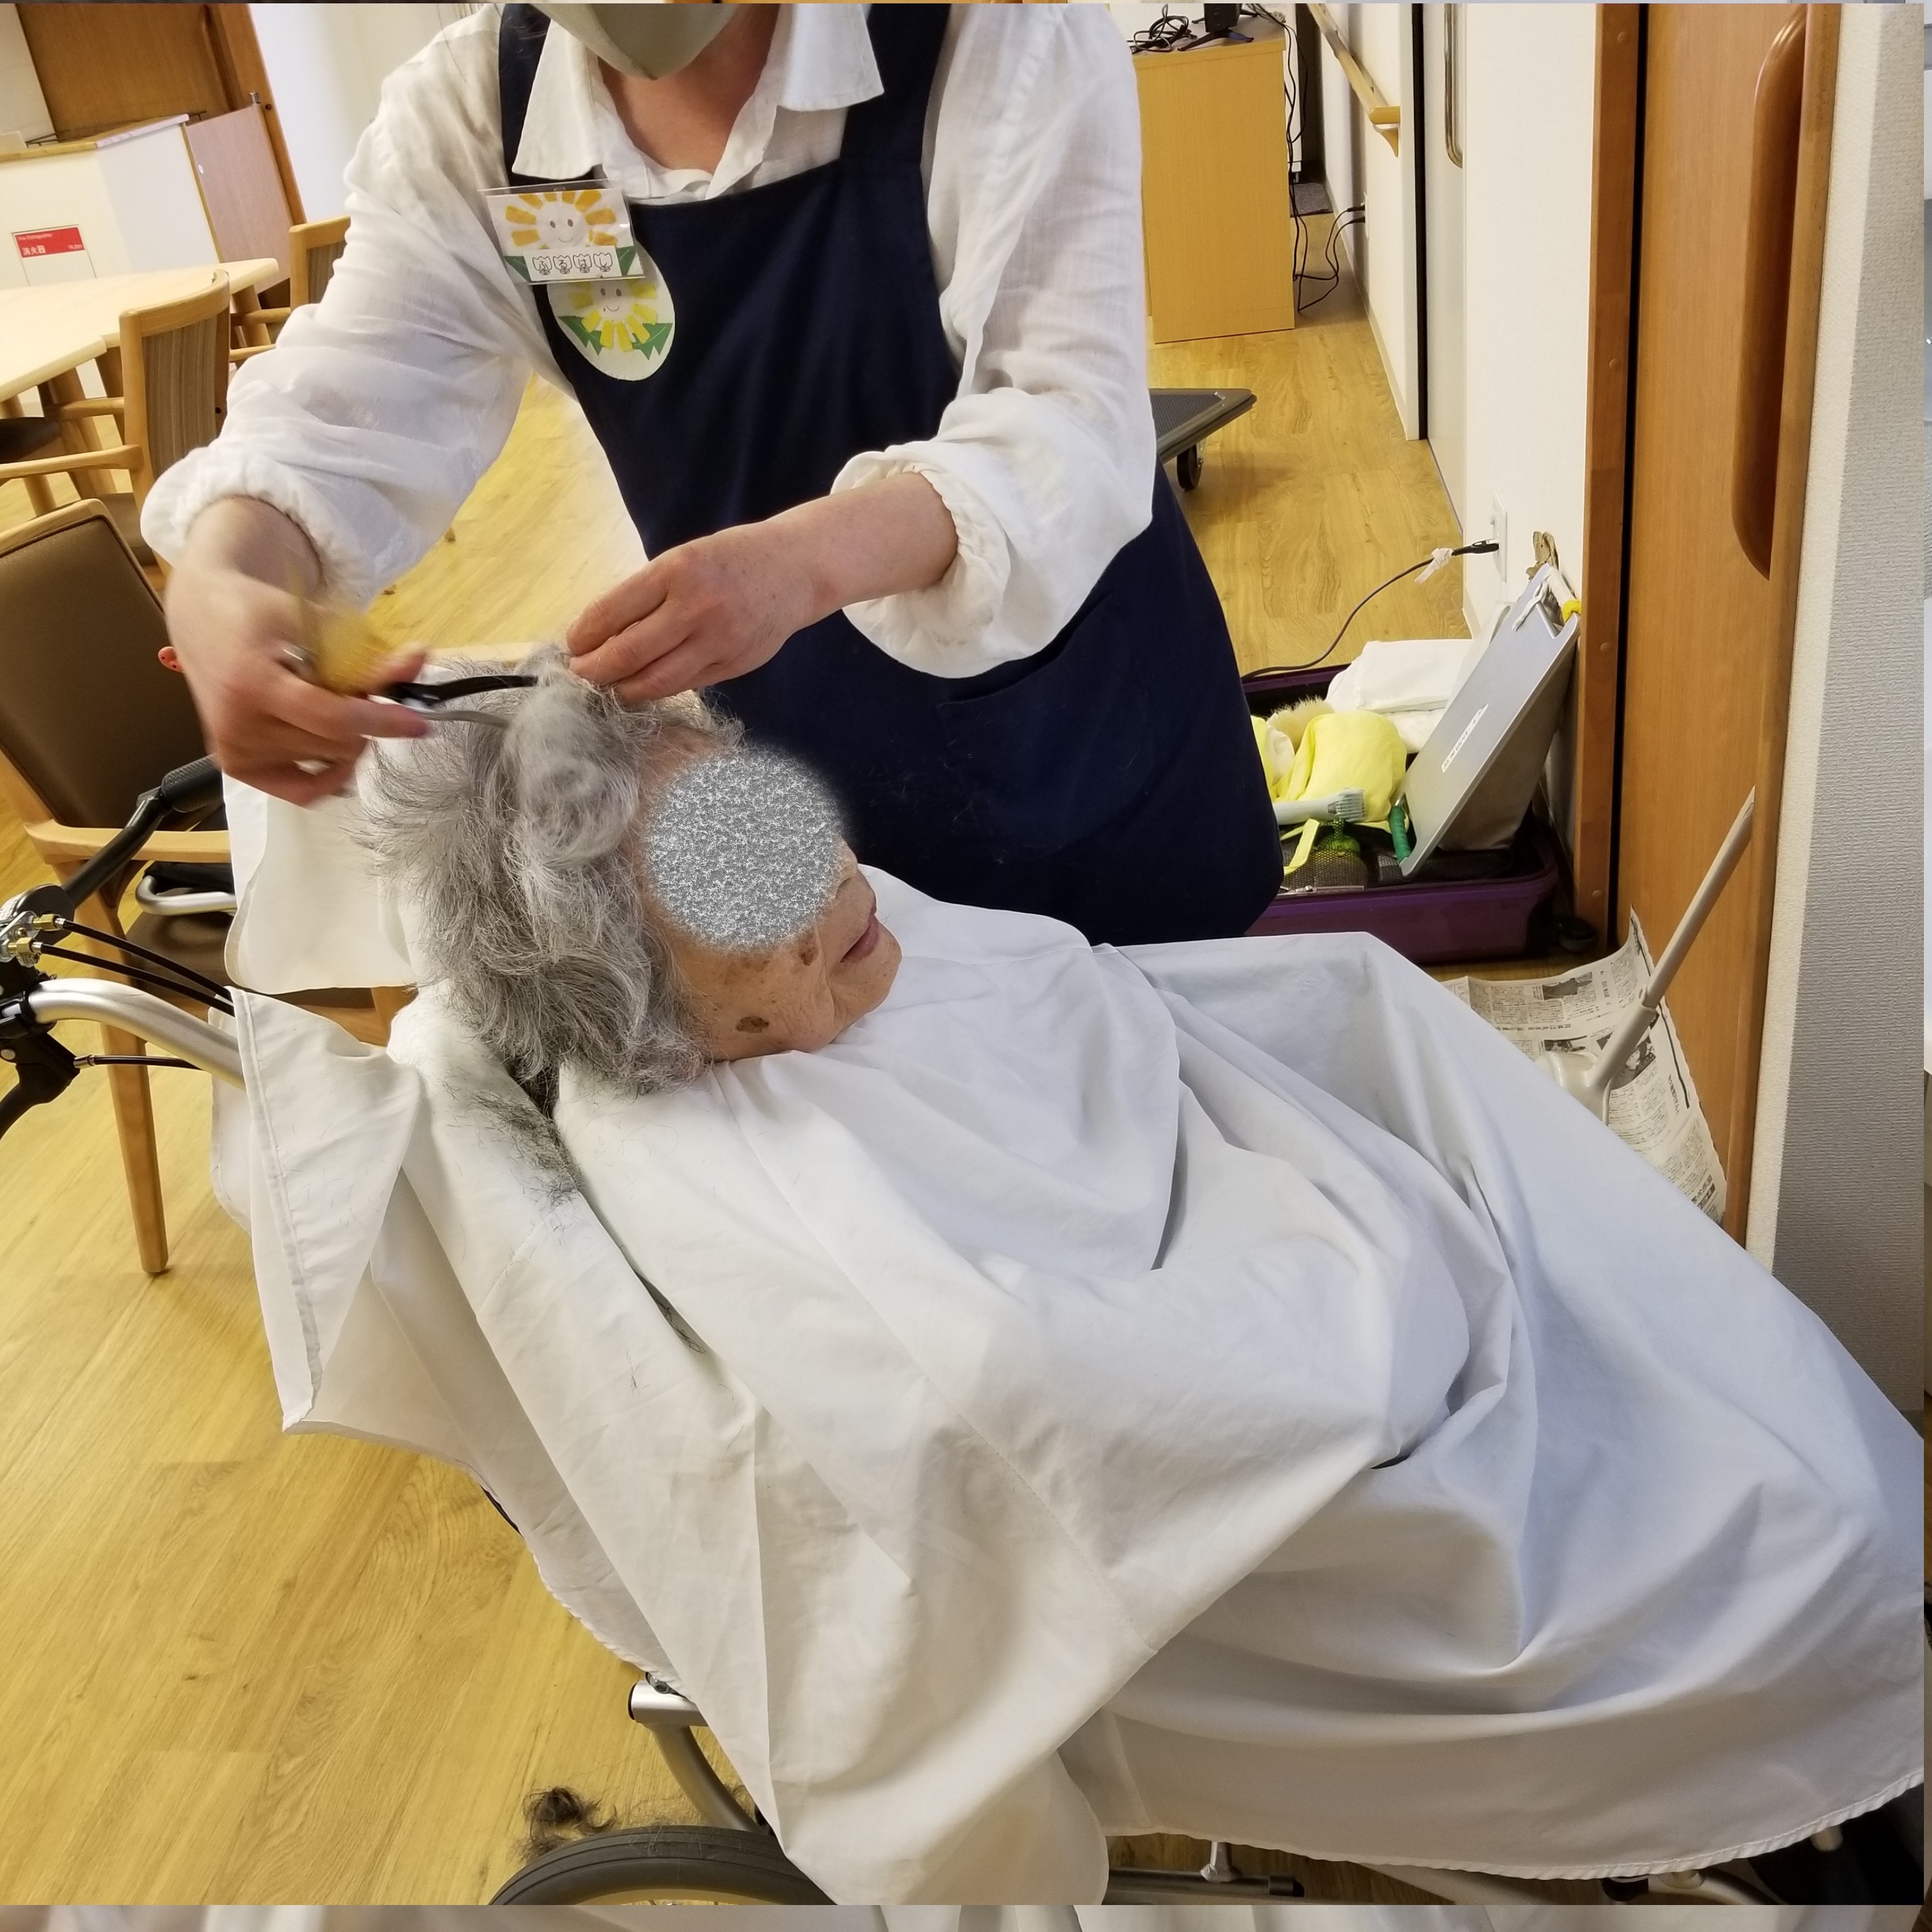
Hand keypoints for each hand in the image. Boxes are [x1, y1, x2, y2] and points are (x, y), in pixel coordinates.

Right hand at [164, 499, 429, 804]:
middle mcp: (238, 726)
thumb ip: (366, 653)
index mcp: (253, 684)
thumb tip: (420, 661)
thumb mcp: (313, 623)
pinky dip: (328, 774)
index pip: (333, 718)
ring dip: (342, 737)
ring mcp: (235, 751)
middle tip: (347, 689)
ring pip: (328, 762)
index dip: (382, 721)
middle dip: (360, 718)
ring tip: (321, 702)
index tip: (419, 723)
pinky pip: (303, 791)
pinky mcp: (237, 767)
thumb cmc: (258, 613)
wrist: (204, 617)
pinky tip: (335, 752)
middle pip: (336, 742)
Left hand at [566, 473, 959, 702]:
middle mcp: (697, 608)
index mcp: (677, 571)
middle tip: (578, 675)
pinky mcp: (735, 665)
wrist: (797, 570)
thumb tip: (598, 632)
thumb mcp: (684, 559)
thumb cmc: (732, 559)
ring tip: (607, 687)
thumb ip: (647, 594)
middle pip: (628, 654)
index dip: (583, 636)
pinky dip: (658, 689)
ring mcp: (719, 641)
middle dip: (595, 670)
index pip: (612, 612)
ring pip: (656, 682)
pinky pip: (686, 685)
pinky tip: (643, 686)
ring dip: (623, 689)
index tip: (571, 646)